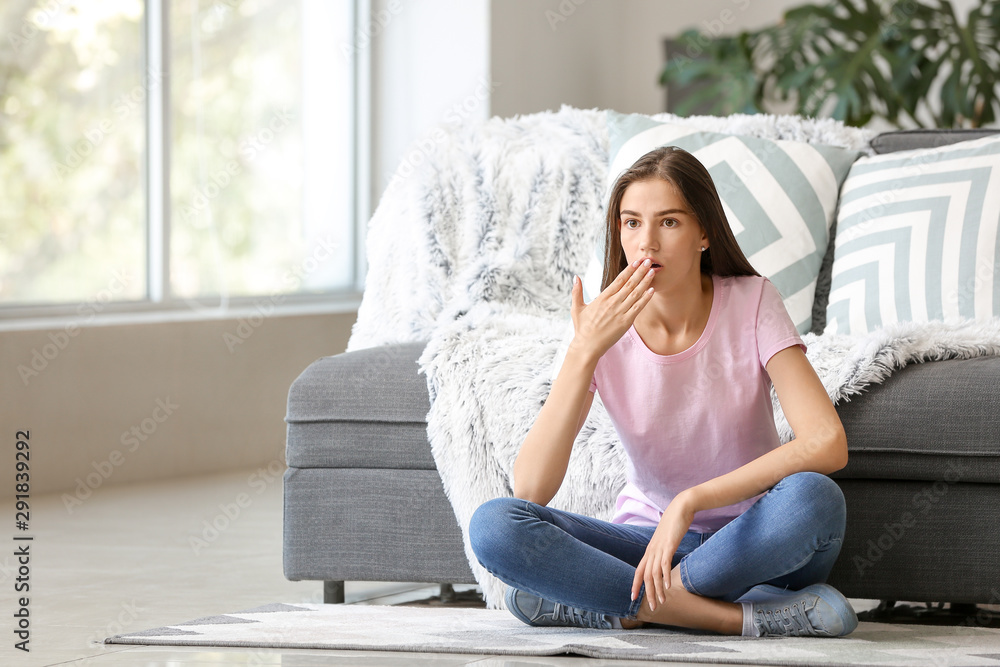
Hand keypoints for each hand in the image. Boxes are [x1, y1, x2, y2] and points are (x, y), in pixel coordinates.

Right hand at [569, 260, 655, 358]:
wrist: (587, 346)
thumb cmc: (582, 328)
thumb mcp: (576, 308)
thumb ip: (577, 292)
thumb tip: (576, 277)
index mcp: (602, 298)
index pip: (618, 280)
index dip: (628, 270)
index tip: (636, 262)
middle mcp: (612, 303)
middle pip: (629, 284)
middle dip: (640, 272)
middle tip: (648, 261)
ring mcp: (620, 312)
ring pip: (635, 293)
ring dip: (645, 282)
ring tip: (652, 272)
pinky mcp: (625, 322)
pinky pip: (638, 307)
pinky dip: (645, 298)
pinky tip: (652, 290)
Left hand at [631, 492, 695, 611]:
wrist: (680, 508)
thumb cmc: (674, 524)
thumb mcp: (665, 539)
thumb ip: (662, 549)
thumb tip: (663, 558)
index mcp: (650, 550)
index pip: (638, 570)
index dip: (635, 584)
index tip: (632, 597)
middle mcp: (652, 550)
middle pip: (645, 576)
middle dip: (647, 593)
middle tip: (651, 607)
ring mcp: (659, 548)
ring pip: (654, 573)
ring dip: (657, 589)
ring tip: (661, 602)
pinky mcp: (669, 545)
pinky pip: (665, 563)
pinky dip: (665, 576)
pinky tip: (668, 586)